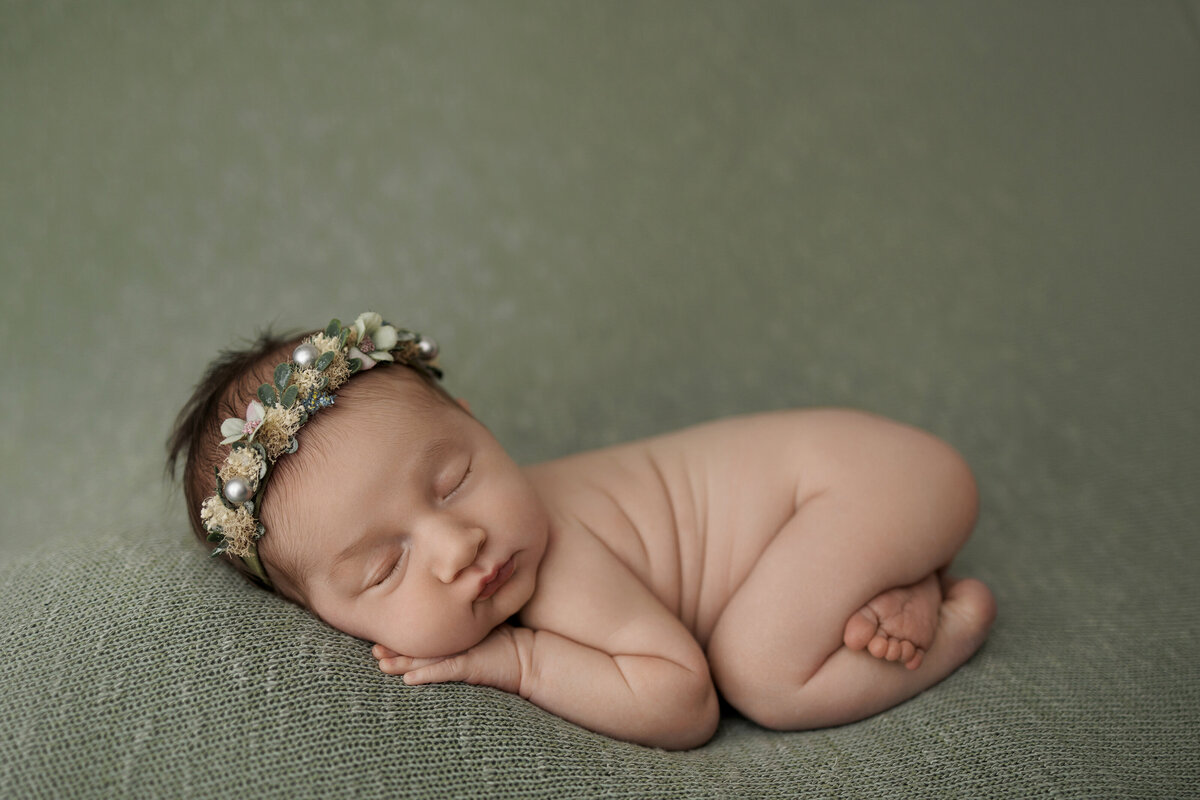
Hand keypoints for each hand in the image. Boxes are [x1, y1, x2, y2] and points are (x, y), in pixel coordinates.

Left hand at [372, 624, 525, 694]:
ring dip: (402, 662)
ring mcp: (463, 653)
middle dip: (395, 647)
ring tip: (381, 663)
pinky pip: (443, 672)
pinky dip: (425, 676)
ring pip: (425, 658)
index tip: (381, 635)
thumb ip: (463, 631)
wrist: (530, 658)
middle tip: (373, 647)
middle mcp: (457, 641)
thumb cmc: (507, 646)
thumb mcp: (481, 636)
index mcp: (457, 633)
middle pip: (420, 644)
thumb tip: (437, 627)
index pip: (424, 634)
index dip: (403, 635)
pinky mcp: (470, 666)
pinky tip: (407, 681)